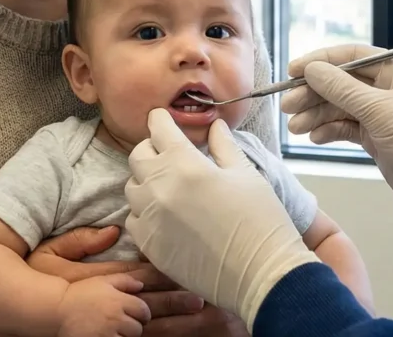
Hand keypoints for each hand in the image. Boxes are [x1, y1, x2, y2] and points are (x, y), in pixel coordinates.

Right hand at [27, 226, 206, 321]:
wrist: (32, 313)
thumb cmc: (39, 278)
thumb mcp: (54, 252)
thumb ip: (82, 240)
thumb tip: (112, 231)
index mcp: (99, 280)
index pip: (136, 276)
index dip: (161, 275)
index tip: (182, 272)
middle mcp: (107, 304)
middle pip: (147, 304)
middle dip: (174, 301)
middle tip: (199, 300)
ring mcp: (106, 327)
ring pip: (141, 327)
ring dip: (165, 323)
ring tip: (191, 318)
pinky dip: (144, 336)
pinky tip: (168, 332)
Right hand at [57, 274, 150, 336]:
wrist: (57, 310)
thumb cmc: (79, 294)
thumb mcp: (102, 280)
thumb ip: (124, 280)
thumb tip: (141, 284)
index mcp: (118, 300)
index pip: (144, 310)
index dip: (142, 313)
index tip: (137, 315)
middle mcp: (115, 318)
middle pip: (137, 328)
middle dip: (133, 326)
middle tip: (123, 324)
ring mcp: (107, 333)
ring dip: (124, 336)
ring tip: (113, 331)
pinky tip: (106, 336)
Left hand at [126, 109, 318, 329]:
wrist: (259, 274)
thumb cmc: (260, 220)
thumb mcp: (245, 174)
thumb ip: (223, 146)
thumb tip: (214, 126)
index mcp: (184, 163)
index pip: (158, 128)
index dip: (161, 120)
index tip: (164, 120)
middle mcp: (159, 187)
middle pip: (138, 155)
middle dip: (152, 149)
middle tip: (170, 155)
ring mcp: (150, 217)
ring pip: (132, 187)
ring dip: (146, 181)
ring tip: (169, 187)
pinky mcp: (148, 244)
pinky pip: (133, 219)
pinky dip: (144, 212)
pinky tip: (165, 216)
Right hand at [282, 44, 392, 246]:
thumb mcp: (382, 114)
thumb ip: (343, 90)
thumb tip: (312, 69)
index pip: (353, 57)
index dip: (321, 61)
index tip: (292, 71)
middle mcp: (390, 89)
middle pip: (342, 83)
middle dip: (314, 93)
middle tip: (287, 106)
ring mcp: (383, 115)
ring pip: (341, 106)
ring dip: (317, 114)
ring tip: (295, 127)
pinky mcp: (377, 138)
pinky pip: (346, 127)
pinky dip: (329, 130)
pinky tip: (315, 138)